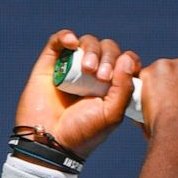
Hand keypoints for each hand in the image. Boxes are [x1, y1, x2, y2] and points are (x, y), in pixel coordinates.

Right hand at [14, 31, 140, 155]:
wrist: (50, 141)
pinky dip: (66, 36)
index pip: (124, 61)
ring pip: (86, 42)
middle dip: (108, 57)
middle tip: (101, 77)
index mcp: (112, 85)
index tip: (125, 74)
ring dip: (91, 49)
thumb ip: (124, 88)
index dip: (128, 61)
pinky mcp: (50, 64)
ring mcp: (71, 67)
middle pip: (107, 48)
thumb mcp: (112, 114)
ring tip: (88, 69)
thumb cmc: (83, 132)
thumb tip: (127, 59)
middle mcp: (93, 74)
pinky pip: (58, 41)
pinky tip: (71, 43)